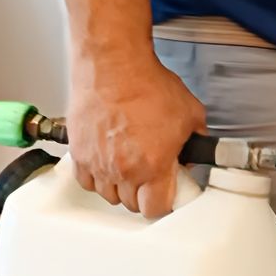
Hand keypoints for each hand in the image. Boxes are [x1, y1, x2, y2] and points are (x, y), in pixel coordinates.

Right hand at [67, 50, 205, 216]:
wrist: (114, 65)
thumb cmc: (147, 84)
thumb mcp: (190, 114)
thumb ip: (196, 142)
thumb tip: (193, 154)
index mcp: (153, 165)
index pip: (155, 209)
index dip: (163, 204)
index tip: (167, 194)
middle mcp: (123, 169)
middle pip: (131, 204)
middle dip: (143, 193)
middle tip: (150, 175)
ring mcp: (97, 163)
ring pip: (108, 194)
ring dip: (120, 186)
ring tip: (129, 166)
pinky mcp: (79, 152)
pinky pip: (86, 180)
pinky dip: (96, 176)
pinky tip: (107, 163)